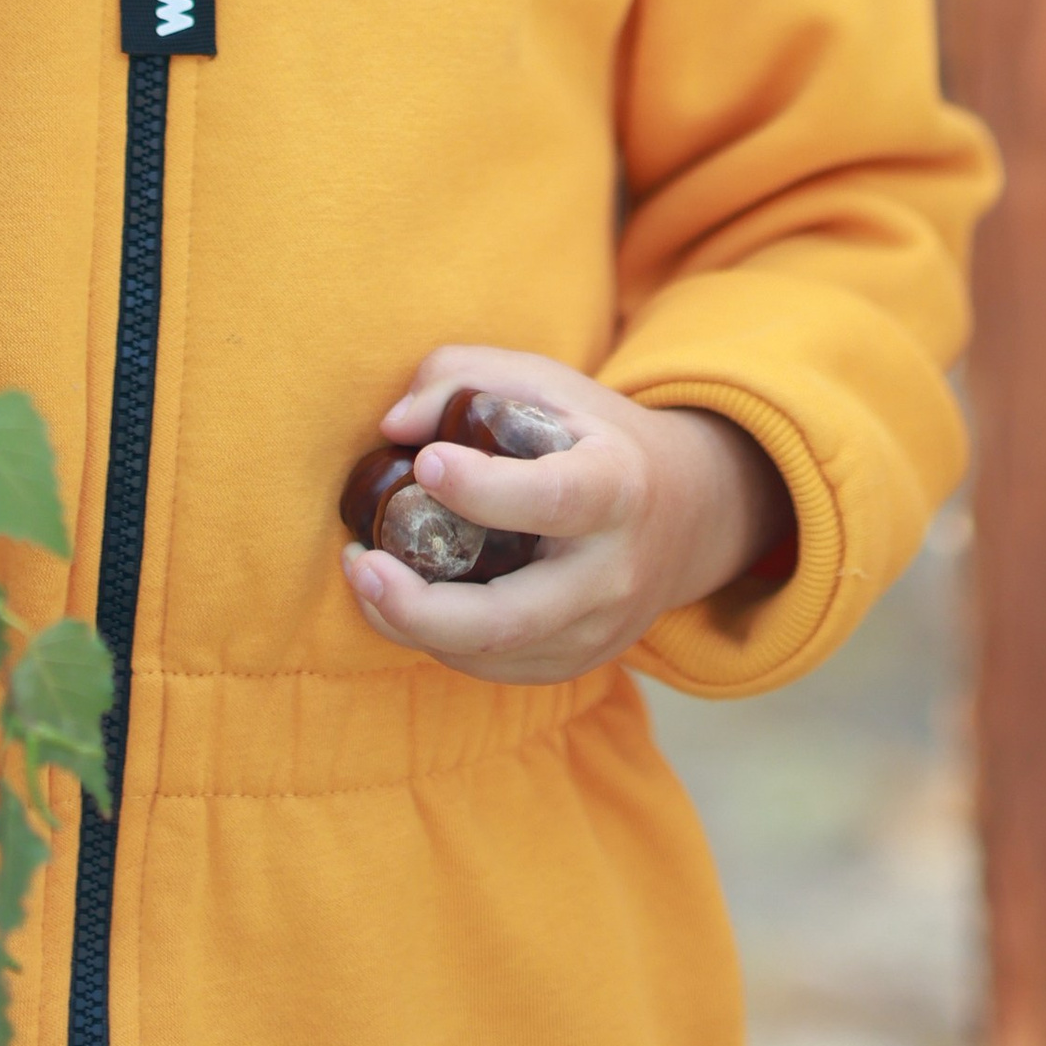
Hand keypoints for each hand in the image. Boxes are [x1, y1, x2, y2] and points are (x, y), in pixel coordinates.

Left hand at [340, 344, 789, 687]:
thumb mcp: (546, 383)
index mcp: (617, 486)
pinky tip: (404, 600)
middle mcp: (613, 571)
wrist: (686, 514)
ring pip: (493, 653)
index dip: (484, 489)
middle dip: (421, 606)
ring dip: (411, 624)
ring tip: (363, 574)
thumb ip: (465, 377)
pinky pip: (497, 668)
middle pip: (511, 616)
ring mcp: (598, 630)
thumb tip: (394, 425)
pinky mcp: (578, 661)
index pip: (553, 499)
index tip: (424, 463)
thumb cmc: (594, 436)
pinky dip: (438, 640)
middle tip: (359, 563)